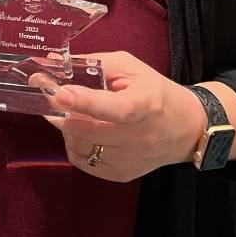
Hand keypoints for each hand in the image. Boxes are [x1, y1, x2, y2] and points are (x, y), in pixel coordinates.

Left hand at [37, 51, 203, 181]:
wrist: (185, 128)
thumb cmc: (154, 91)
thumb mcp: (129, 67)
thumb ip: (92, 62)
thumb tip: (51, 62)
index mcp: (145, 104)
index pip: (115, 108)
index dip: (86, 102)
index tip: (60, 93)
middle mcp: (139, 137)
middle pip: (88, 131)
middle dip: (60, 113)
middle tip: (50, 97)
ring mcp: (130, 159)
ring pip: (80, 147)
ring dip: (66, 129)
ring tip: (73, 115)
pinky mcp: (122, 174)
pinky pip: (84, 162)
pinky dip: (75, 145)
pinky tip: (83, 133)